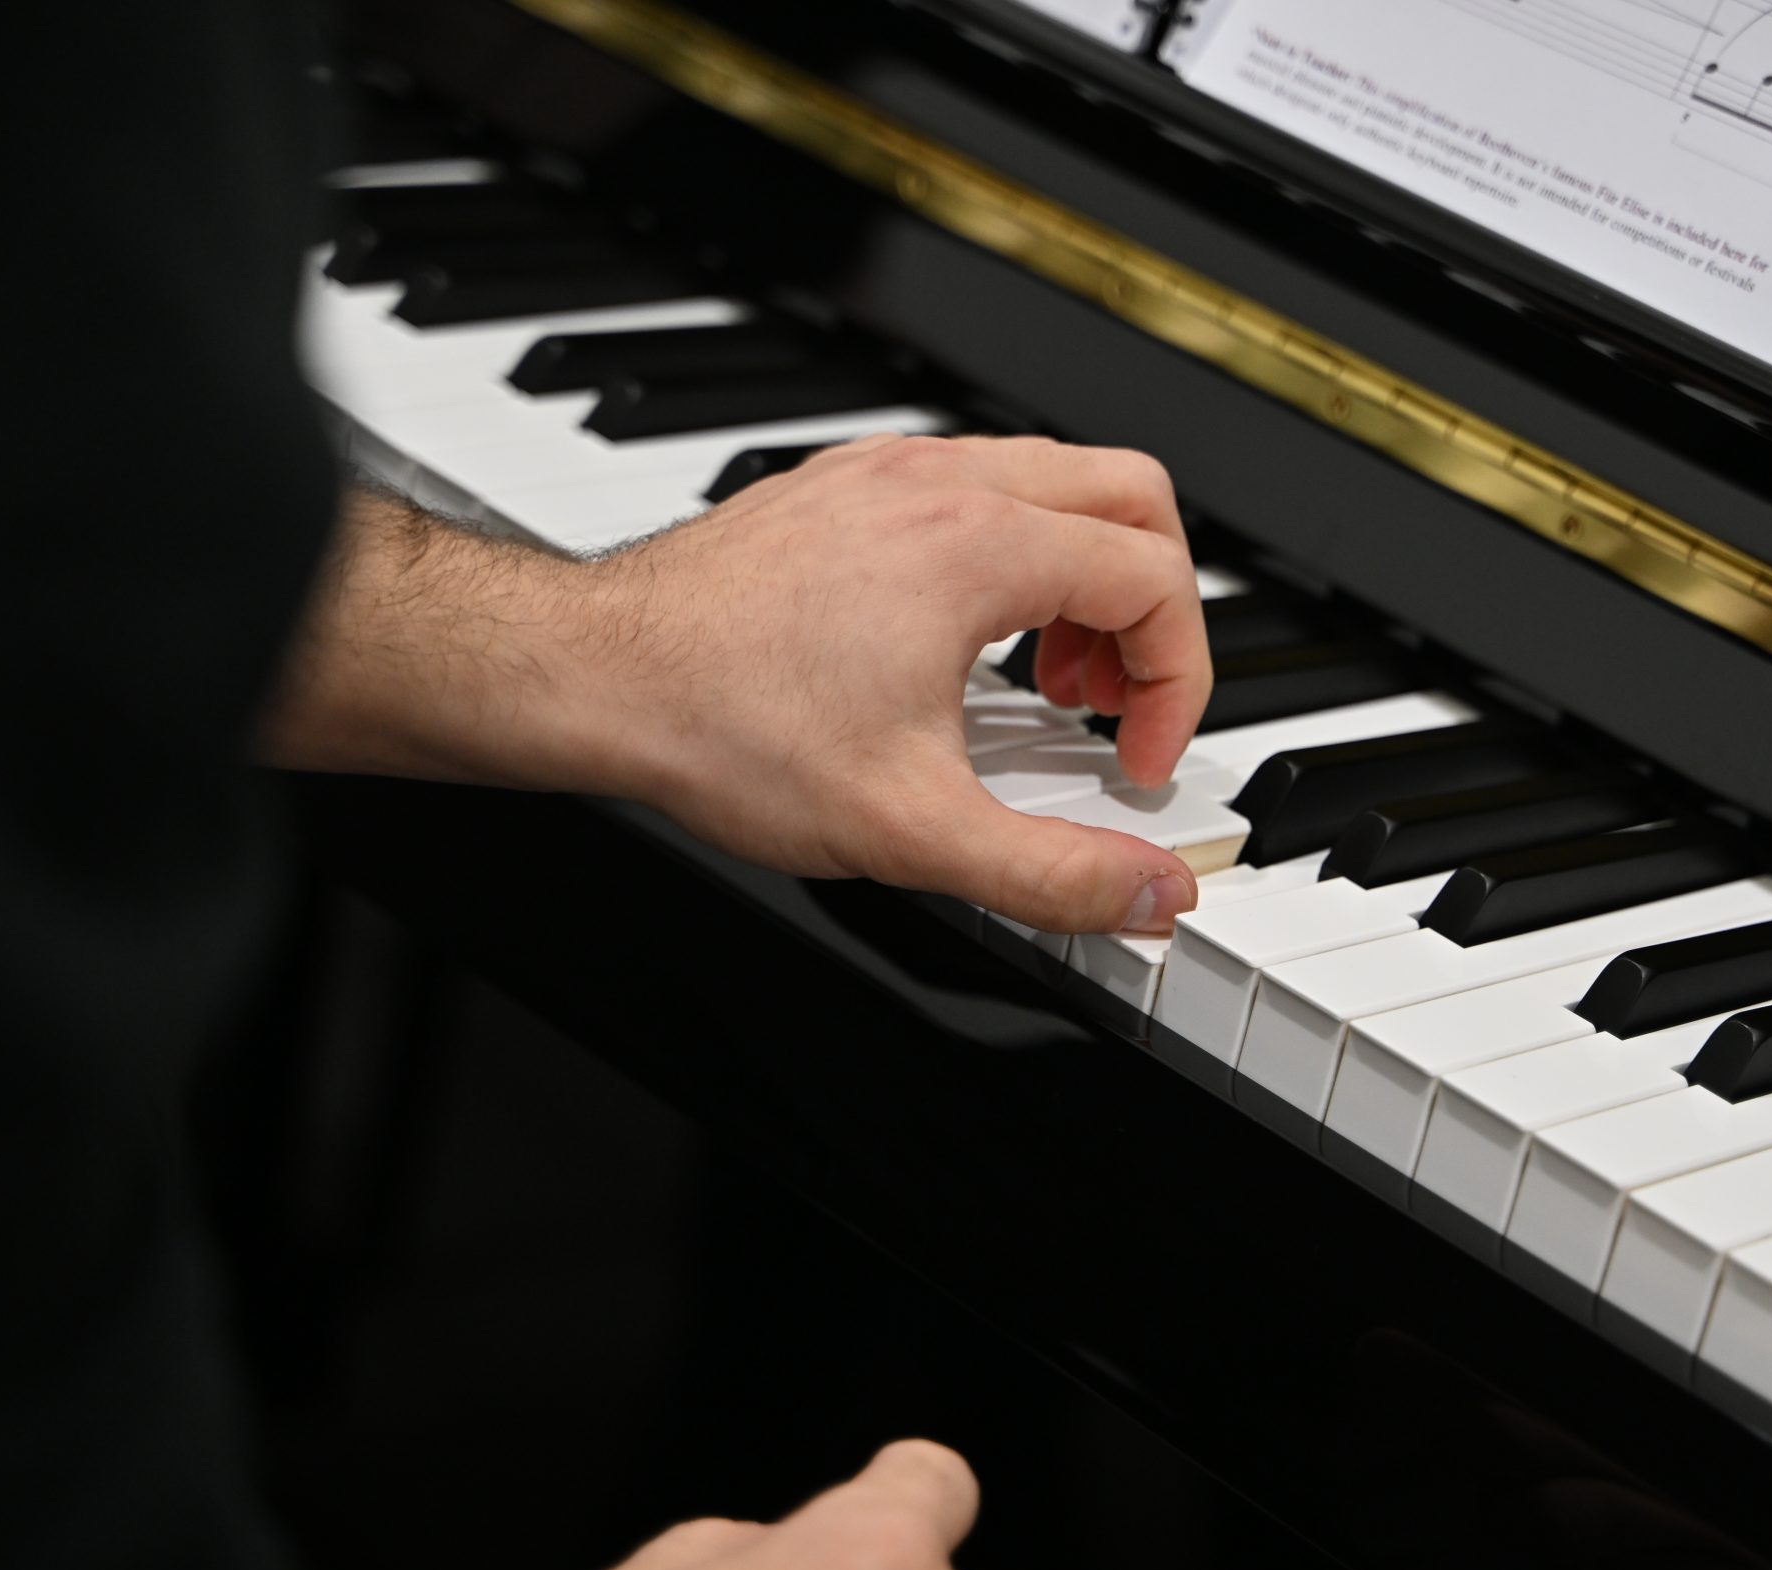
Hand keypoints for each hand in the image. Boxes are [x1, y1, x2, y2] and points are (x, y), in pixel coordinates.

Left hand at [264, 435, 1212, 934]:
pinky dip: (1014, 557)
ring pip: (1057, 481)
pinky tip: (966, 648)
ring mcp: (890, 472)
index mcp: (979, 547)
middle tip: (1113, 705)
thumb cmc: (723, 729)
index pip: (1157, 581)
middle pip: (1132, 497)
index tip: (1135, 759)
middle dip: (1150, 612)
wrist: (591, 676)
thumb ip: (1053, 874)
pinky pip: (980, 486)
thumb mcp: (913, 832)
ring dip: (1084, 582)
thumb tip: (1154, 895)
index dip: (1180, 684)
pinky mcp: (846, 485)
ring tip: (1044, 685)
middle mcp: (942, 484)